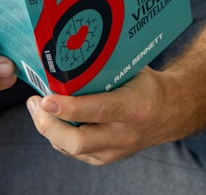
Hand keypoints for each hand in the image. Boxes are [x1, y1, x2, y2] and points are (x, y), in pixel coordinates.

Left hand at [25, 68, 183, 164]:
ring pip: (71, 149)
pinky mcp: (105, 158)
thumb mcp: (133, 70)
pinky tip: (50, 119)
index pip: (98, 110)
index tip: (46, 98)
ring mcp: (115, 150)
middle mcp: (124, 134)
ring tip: (37, 107)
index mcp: (134, 107)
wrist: (170, 113)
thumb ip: (104, 66)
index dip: (68, 107)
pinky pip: (73, 151)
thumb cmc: (146, 85)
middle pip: (78, 141)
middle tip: (34, 102)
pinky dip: (57, 136)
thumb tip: (69, 47)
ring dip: (48, 129)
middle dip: (48, 124)